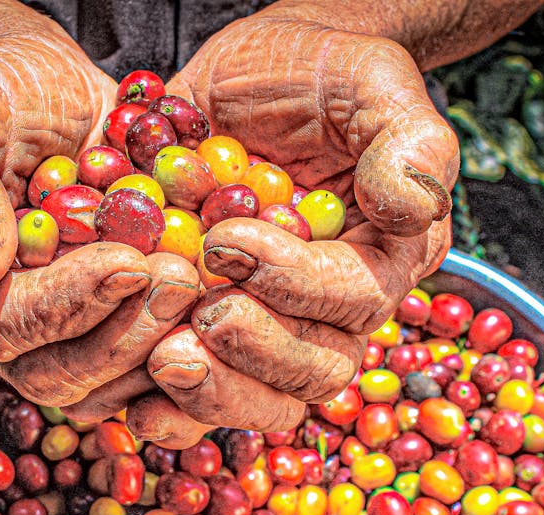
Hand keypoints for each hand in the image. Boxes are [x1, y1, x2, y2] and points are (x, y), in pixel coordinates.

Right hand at [0, 6, 199, 408]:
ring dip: (161, 345)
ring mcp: (51, 339)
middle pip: (57, 377)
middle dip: (125, 334)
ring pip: (106, 388)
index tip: (128, 261)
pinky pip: (146, 371)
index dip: (69, 303)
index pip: (3, 327)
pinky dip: (187, 344)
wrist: (48, 88)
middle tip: (182, 278)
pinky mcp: (105, 334)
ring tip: (203, 284)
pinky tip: (220, 301)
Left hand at [67, 14, 456, 446]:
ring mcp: (273, 331)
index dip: (293, 282)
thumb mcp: (371, 81)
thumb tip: (412, 206)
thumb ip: (409, 140)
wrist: (244, 80)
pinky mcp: (214, 339)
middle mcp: (335, 311)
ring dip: (212, 394)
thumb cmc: (316, 75)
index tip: (226, 240)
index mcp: (385, 258)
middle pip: (315, 371)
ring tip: (162, 358)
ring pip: (263, 402)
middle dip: (255, 353)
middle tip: (198, 318)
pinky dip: (168, 410)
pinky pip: (200, 404)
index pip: (355, 298)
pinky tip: (132, 397)